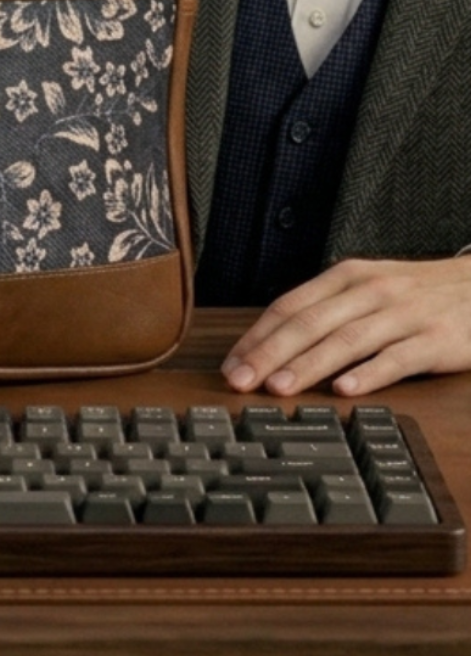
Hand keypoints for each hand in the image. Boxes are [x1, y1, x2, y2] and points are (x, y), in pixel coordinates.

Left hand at [220, 255, 470, 395]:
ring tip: (279, 387)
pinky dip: (368, 373)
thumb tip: (273, 345)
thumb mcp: (367, 289)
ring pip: (345, 340)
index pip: (289, 306)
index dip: (256, 336)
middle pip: (309, 323)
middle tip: (240, 381)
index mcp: (346, 277)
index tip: (231, 364)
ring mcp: (402, 314)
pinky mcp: (435, 339)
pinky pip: (396, 358)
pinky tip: (345, 389)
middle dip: (269, 354)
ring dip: (308, 366)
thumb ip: (327, 311)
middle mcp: (369, 290)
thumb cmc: (415, 294)